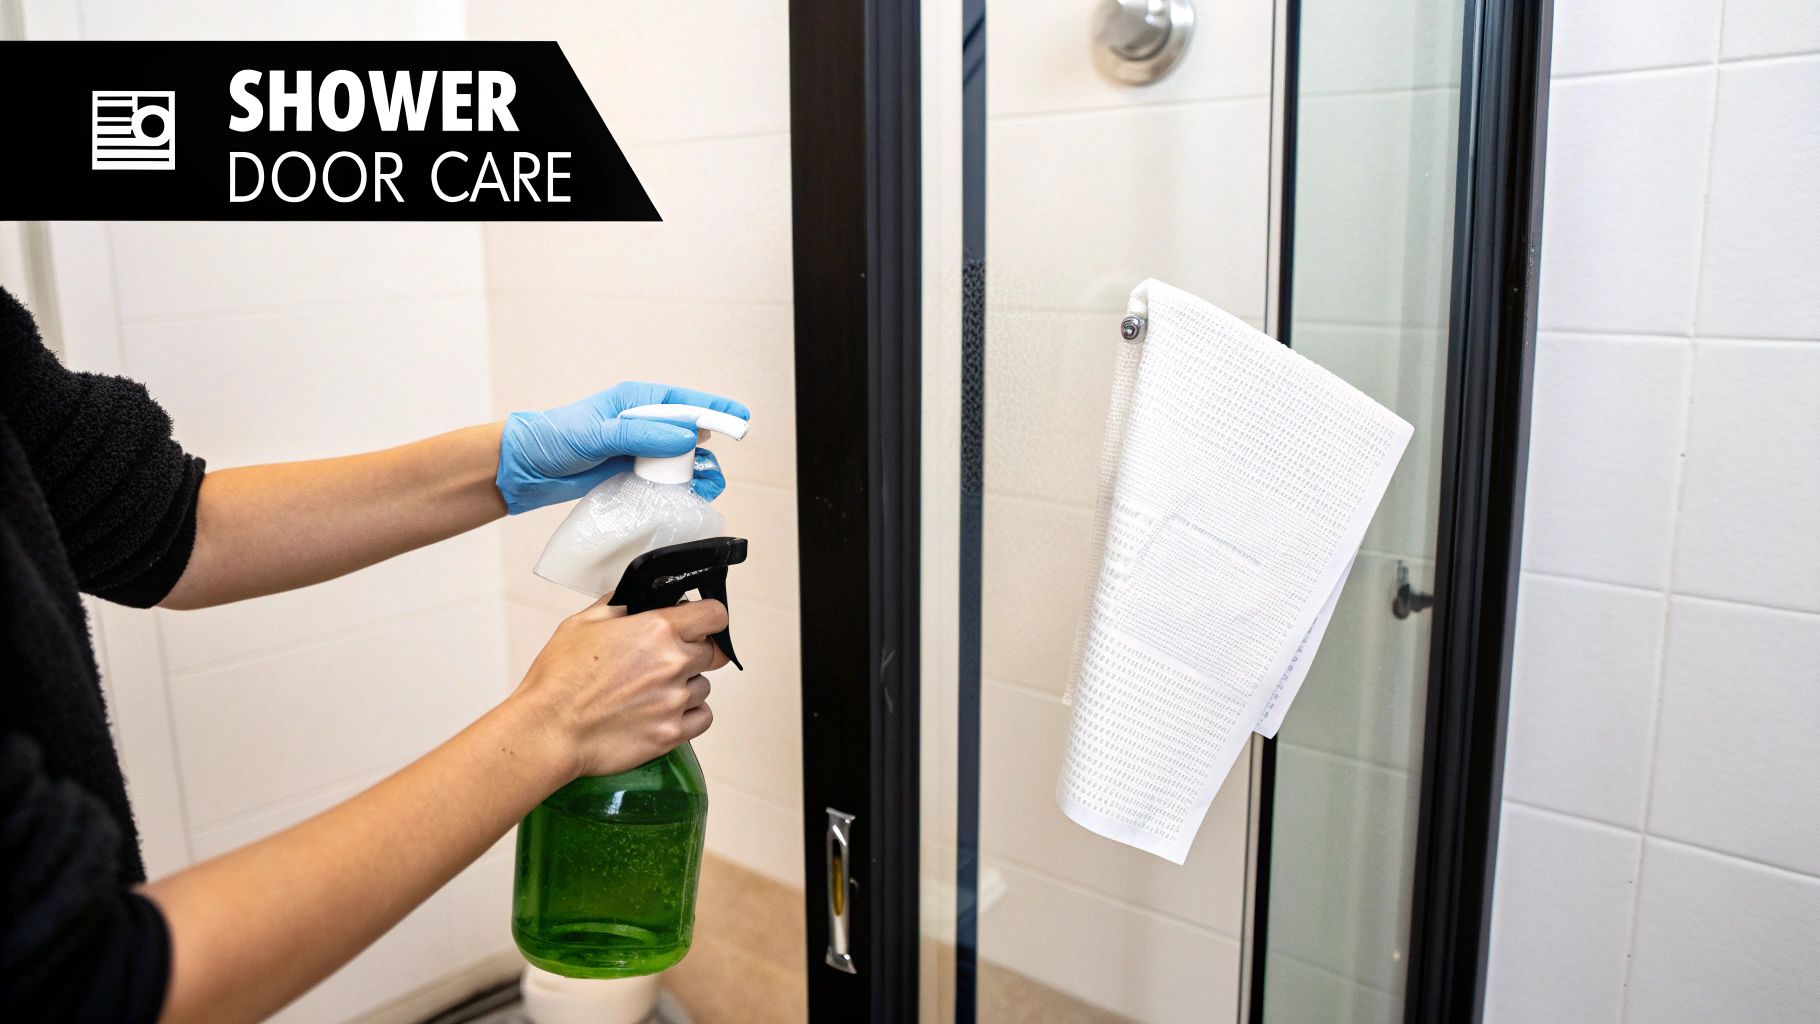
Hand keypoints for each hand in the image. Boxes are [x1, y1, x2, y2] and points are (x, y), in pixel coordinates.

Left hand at [496, 382, 749, 513]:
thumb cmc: (555, 439)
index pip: (684, 402)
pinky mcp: (633, 473)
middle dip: (709, 449)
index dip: (714, 410)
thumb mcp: (598, 432)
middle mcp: (644, 423)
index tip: (740, 419)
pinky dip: (680, 487)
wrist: (526, 469)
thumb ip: (642, 434)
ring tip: (705, 487)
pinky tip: (687, 496)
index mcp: (637, 401)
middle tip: (713, 470)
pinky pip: (667, 478)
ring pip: (683, 459)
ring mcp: (640, 449)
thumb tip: (688, 437)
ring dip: (697, 472)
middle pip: (691, 432)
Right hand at [510, 596, 728, 778]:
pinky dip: (691, 715)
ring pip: (704, 687)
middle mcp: (673, 663)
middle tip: (665, 661)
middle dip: (693, 653)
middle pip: (711, 653)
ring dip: (686, 686)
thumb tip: (632, 602)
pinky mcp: (671, 734)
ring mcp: (675, 701)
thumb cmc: (558, 679)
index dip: (709, 617)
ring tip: (653, 692)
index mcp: (657, 630)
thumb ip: (616, 607)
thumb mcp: (581, 624)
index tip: (700, 624)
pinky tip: (666, 712)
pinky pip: (703, 718)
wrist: (548, 729)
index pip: (714, 615)